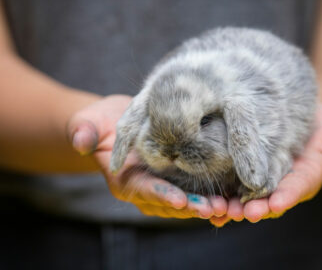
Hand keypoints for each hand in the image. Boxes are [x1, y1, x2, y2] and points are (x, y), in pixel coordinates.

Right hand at [67, 95, 226, 218]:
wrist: (118, 123)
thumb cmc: (102, 121)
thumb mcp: (89, 121)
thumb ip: (83, 130)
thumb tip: (80, 140)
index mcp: (125, 180)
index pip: (142, 190)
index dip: (160, 194)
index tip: (179, 199)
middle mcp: (146, 189)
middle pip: (169, 202)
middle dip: (191, 207)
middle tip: (214, 208)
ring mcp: (164, 186)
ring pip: (186, 201)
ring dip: (207, 205)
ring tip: (229, 206)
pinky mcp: (178, 178)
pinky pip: (195, 191)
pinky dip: (212, 194)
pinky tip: (233, 195)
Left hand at [210, 104, 321, 226]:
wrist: (298, 114)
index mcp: (304, 176)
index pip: (296, 188)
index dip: (286, 196)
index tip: (275, 204)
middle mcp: (279, 181)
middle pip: (266, 198)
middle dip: (254, 207)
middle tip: (240, 213)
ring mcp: (259, 177)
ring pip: (245, 195)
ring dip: (232, 205)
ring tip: (218, 211)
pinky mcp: (241, 168)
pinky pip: (230, 182)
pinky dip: (219, 192)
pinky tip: (205, 200)